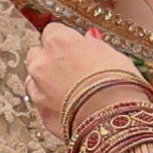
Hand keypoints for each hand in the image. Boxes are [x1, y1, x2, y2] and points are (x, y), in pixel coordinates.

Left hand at [26, 23, 142, 136]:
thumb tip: (88, 41)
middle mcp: (42, 63)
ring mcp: (38, 90)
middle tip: (72, 70)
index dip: (65, 40)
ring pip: (34, 80)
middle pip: (37, 54)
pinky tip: (70, 108)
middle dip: (50, 60)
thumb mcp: (113, 55)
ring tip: (71, 92)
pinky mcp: (42, 114)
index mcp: (59, 41)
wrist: (115, 121)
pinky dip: (52, 105)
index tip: (75, 47)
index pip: (53, 30)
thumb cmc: (118, 85)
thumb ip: (93, 46)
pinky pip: (42, 105)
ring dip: (47, 83)